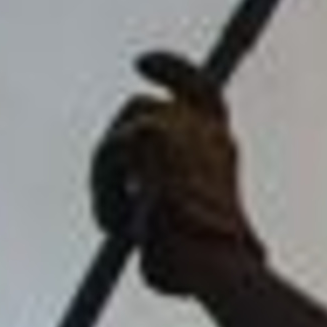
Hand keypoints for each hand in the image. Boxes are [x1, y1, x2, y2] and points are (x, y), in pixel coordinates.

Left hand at [92, 51, 267, 293]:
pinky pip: (107, 157)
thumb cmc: (208, 262)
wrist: (214, 264)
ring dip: (108, 177)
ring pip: (116, 136)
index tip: (141, 62)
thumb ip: (171, 199)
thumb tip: (141, 218)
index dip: (171, 70)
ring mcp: (180, 127)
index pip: (199, 90)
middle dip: (114, 144)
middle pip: (137, 107)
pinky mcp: (150, 136)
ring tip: (120, 221)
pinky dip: (105, 193)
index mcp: (220, 147)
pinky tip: (119, 224)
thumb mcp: (192, 222)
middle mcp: (205, 128)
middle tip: (111, 191)